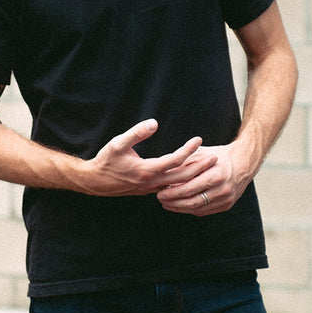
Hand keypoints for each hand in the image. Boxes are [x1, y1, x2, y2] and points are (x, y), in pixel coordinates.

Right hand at [82, 119, 216, 196]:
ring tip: (207, 167)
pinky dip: (183, 180)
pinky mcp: (150, 189)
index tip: (199, 139)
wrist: (95, 182)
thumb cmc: (106, 160)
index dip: (188, 149)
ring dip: (194, 176)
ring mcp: (152, 188)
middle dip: (200, 166)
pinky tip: (191, 175)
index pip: (175, 160)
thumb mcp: (118, 143)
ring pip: (178, 184)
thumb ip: (136, 132)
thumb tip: (154, 122)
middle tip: (216, 158)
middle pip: (183, 176)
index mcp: (147, 170)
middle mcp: (152, 182)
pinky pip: (172, 186)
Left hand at [155, 142, 252, 215]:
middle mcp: (222, 189)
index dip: (172, 192)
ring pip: (197, 208)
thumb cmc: (218, 156)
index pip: (189, 188)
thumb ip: (183, 163)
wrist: (243, 162)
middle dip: (173, 201)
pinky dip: (190, 210)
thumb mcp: (200, 154)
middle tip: (160, 198)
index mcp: (216, 175)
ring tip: (166, 204)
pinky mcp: (226, 205)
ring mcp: (225, 199)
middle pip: (192, 201)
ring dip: (179, 208)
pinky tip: (180, 206)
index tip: (159, 191)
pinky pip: (205, 211)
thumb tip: (164, 172)